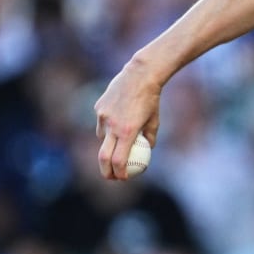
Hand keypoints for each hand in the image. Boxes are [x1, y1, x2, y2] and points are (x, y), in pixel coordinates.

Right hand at [94, 58, 164, 181]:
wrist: (140, 75)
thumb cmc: (151, 100)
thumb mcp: (155, 122)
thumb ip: (149, 138)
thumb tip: (146, 151)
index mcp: (127, 132)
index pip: (119, 161)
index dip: (119, 173)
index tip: (122, 178)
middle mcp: (112, 126)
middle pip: (103, 157)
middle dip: (105, 171)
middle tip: (111, 176)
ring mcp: (103, 116)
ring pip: (102, 138)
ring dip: (108, 145)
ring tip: (120, 140)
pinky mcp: (98, 107)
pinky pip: (101, 123)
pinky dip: (107, 127)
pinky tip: (117, 119)